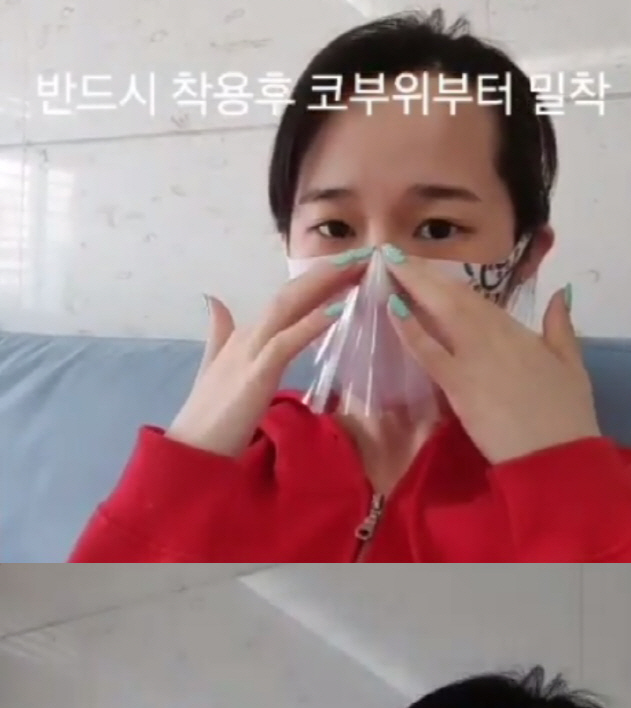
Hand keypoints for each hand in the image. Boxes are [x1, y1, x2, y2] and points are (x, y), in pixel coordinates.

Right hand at [168, 259, 365, 457]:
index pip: (284, 301)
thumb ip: (219, 335)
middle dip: (327, 272)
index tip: (347, 268)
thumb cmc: (207, 422)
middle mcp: (247, 335)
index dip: (314, 282)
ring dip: (324, 284)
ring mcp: (250, 352)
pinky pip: (288, 341)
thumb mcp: (215, 371)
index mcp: (243, 336)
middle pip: (291, 294)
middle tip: (363, 254)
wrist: (191, 453)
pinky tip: (339, 308)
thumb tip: (213, 301)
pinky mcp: (256, 373)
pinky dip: (313, 322)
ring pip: (290, 306)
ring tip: (357, 266)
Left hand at [386, 263, 600, 463]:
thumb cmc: (566, 412)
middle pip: (451, 298)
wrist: (553, 453)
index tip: (422, 262)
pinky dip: (409, 331)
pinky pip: (428, 352)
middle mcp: (490, 336)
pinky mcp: (457, 387)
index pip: (473, 297)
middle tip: (392, 254)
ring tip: (387, 270)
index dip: (445, 279)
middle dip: (420, 273)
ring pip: (438, 315)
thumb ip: (561, 325)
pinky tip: (392, 311)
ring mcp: (471, 359)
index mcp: (514, 330)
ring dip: (411, 290)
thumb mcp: (571, 363)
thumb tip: (561, 294)